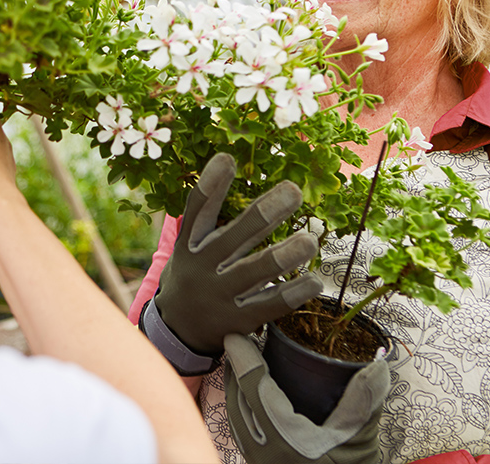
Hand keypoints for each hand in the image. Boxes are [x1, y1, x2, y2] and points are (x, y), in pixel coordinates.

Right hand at [142, 153, 322, 371]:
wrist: (176, 331)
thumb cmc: (195, 273)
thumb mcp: (193, 244)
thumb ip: (212, 216)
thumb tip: (238, 169)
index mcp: (191, 243)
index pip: (198, 210)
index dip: (211, 184)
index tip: (226, 158)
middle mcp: (203, 266)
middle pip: (233, 237)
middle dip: (264, 214)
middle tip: (293, 191)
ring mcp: (220, 295)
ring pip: (253, 273)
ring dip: (283, 256)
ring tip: (309, 240)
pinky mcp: (238, 321)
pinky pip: (268, 305)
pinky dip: (292, 293)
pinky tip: (314, 281)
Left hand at [224, 332, 389, 463]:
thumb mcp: (360, 439)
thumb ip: (366, 400)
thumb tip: (378, 363)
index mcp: (287, 438)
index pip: (254, 388)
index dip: (243, 359)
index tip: (235, 336)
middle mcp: (264, 450)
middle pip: (237, 399)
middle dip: (234, 368)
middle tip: (237, 342)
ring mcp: (259, 460)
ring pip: (235, 416)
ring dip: (235, 387)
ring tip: (240, 363)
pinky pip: (242, 430)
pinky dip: (241, 406)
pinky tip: (250, 397)